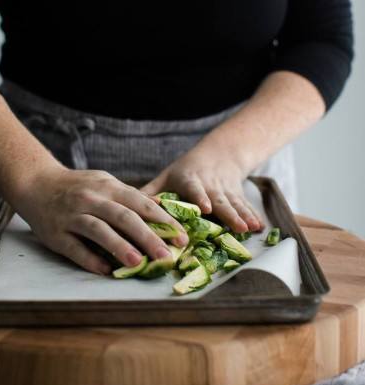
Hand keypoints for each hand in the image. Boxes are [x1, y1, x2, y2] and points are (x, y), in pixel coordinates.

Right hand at [14, 165, 188, 274]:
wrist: (36, 183)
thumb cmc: (77, 186)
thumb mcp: (105, 182)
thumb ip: (130, 195)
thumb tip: (162, 206)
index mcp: (108, 187)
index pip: (140, 203)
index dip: (163, 220)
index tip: (181, 236)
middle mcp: (91, 200)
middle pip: (124, 218)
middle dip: (148, 237)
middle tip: (167, 256)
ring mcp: (72, 216)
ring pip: (99, 231)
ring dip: (120, 247)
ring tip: (138, 263)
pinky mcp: (56, 234)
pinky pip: (75, 248)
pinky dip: (91, 260)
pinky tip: (107, 271)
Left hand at [140, 144, 264, 233]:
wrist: (218, 155)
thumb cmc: (184, 172)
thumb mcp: (166, 178)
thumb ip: (148, 193)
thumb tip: (124, 210)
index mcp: (190, 181)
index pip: (195, 190)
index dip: (200, 198)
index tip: (205, 208)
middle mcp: (211, 186)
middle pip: (220, 201)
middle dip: (229, 214)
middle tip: (237, 227)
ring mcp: (226, 192)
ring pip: (236, 205)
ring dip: (243, 217)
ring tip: (251, 229)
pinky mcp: (237, 196)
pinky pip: (245, 207)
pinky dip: (252, 216)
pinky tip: (260, 227)